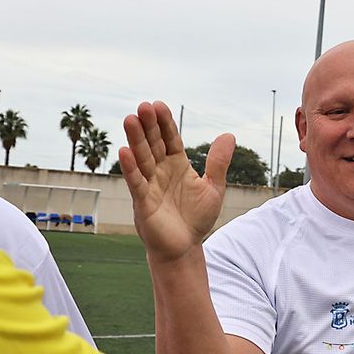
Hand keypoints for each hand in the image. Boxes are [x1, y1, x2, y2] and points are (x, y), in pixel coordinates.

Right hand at [119, 101, 232, 263]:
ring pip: (142, 158)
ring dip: (135, 140)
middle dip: (148, 126)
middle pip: (153, 144)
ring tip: (130, 119)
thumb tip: (229, 135)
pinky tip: (124, 151)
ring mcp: (150, 185)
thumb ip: (219, 163)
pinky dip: (130, 168)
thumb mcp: (214, 188)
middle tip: (143, 106)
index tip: (159, 105)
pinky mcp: (143, 202)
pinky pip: (136, 182)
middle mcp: (161, 171)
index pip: (170, 139)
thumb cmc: (196, 218)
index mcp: (178, 165)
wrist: (184, 248)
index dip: (165, 123)